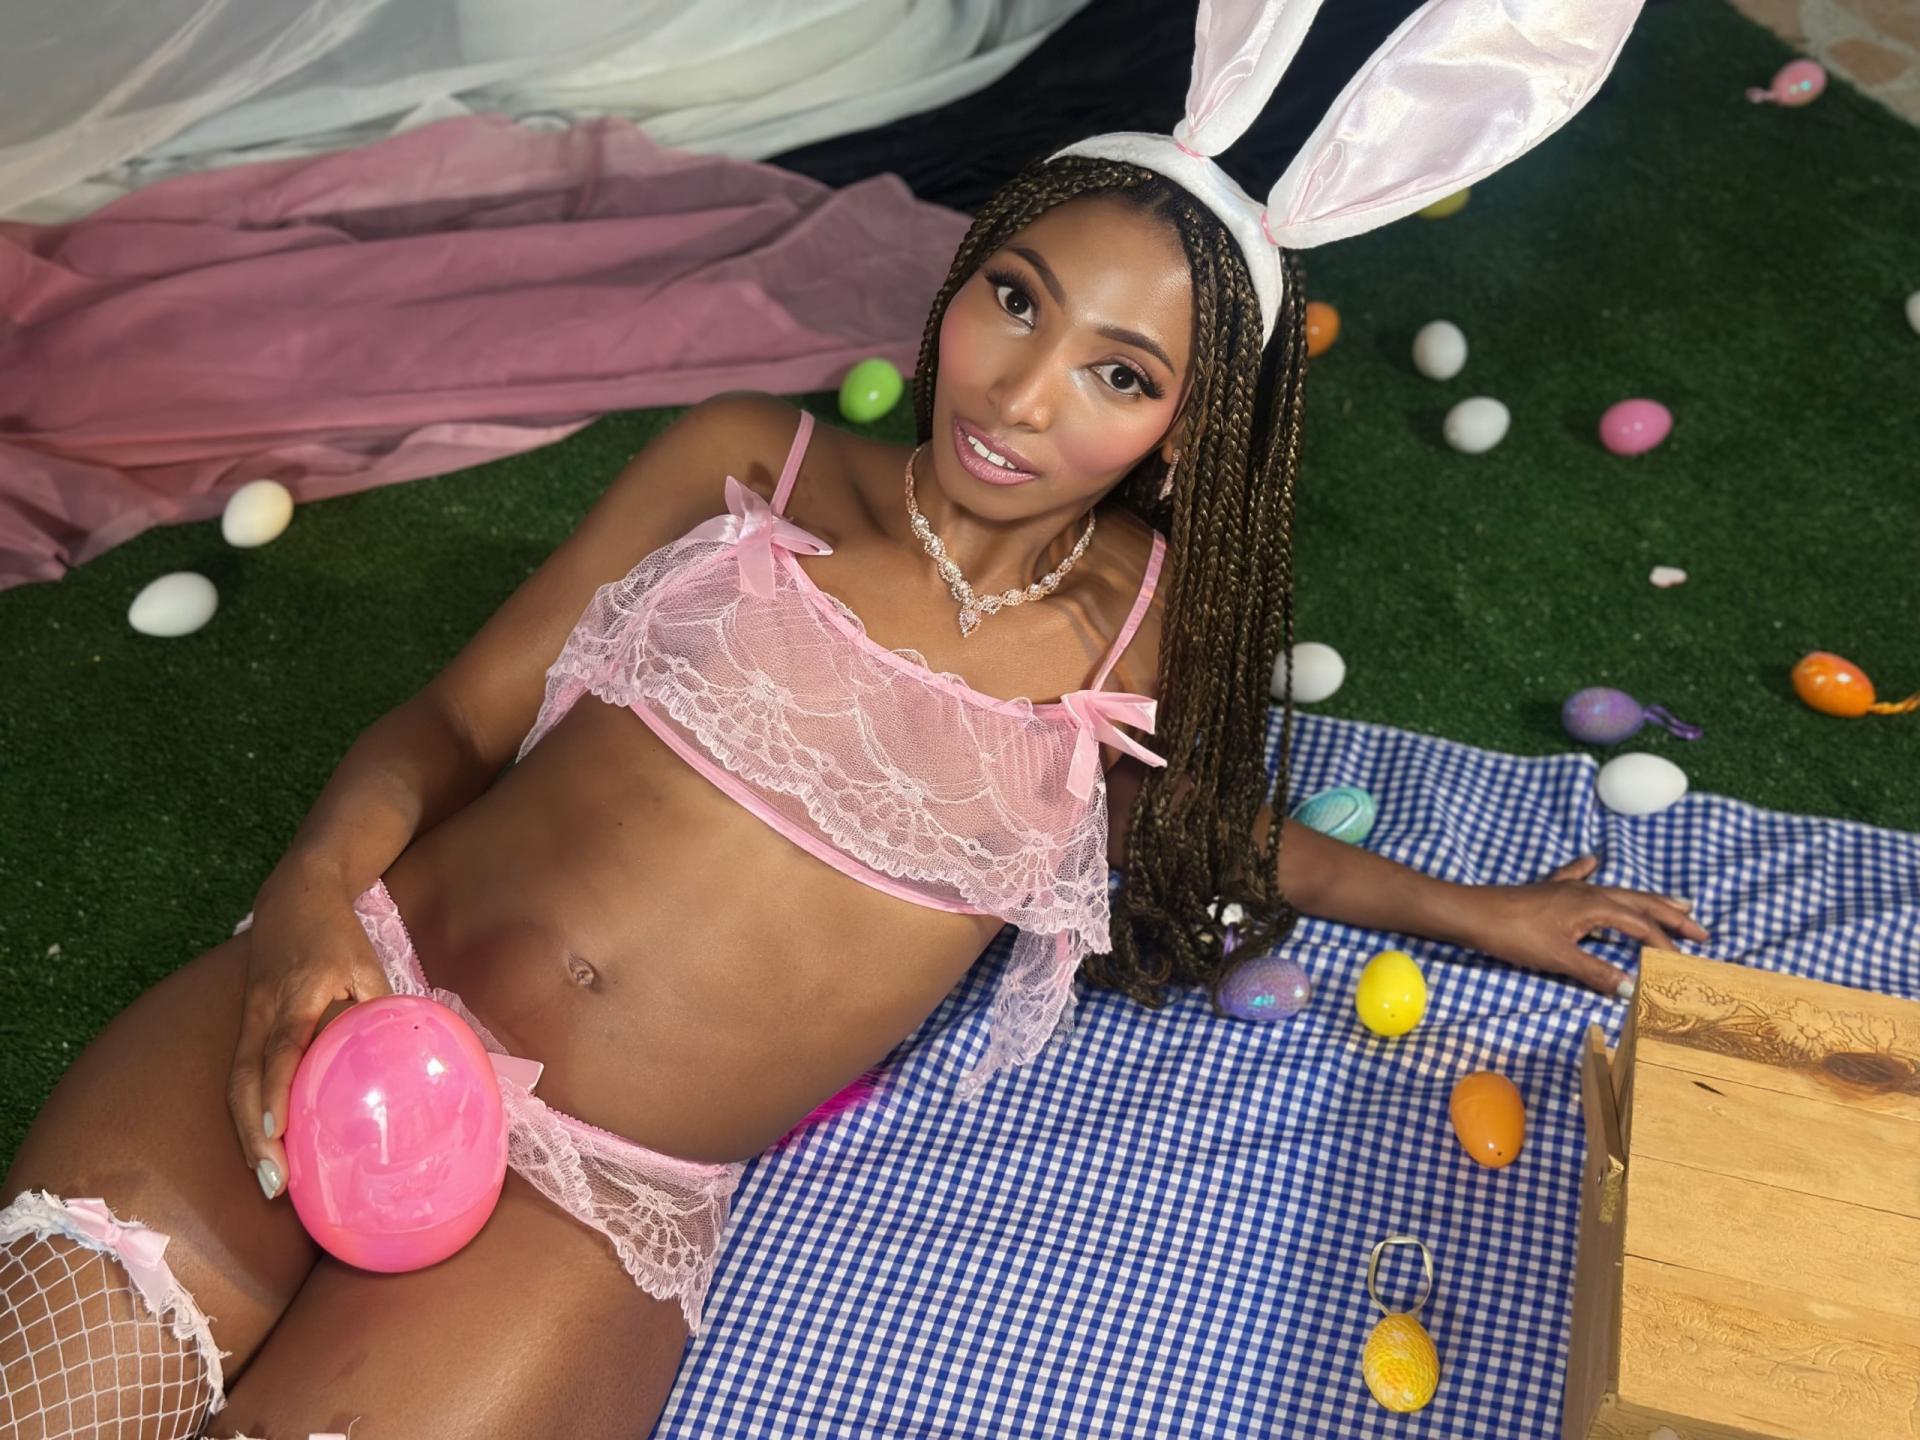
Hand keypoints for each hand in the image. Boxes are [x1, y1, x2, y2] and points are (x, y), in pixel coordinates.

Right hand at [229, 868, 391, 1198]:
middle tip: (273, 1183)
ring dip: (247, 1134)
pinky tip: (262, 1148)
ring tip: (267, 1180)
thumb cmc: (337, 933)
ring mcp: (248, 1019)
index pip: (283, 1045)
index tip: (277, 1131)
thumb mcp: (366, 963)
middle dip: (256, 1134)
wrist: (294, 895)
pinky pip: (240, 1075)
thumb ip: (379, 1008)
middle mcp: (264, 1011)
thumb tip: (406, 1059)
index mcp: (299, 991)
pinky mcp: (244, 1026)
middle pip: (247, 1078)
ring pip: (236, 1083)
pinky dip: (247, 1113)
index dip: (278, 1088)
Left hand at [1451, 855, 1708, 996]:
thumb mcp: (1559, 958)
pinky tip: (1593, 861)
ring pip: (1617, 891)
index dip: (1664, 946)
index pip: (1641, 927)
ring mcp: (1567, 887)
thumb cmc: (1515, 935)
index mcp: (1595, 906)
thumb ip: (1596, 973)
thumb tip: (1632, 989)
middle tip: (1701, 929)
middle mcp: (1588, 891)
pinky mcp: (1547, 889)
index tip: (1684, 964)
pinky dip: (1589, 871)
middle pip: (1639, 902)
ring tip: (1674, 902)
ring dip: (1645, 899)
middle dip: (1671, 915)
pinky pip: (1576, 876)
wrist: (1473, 913)